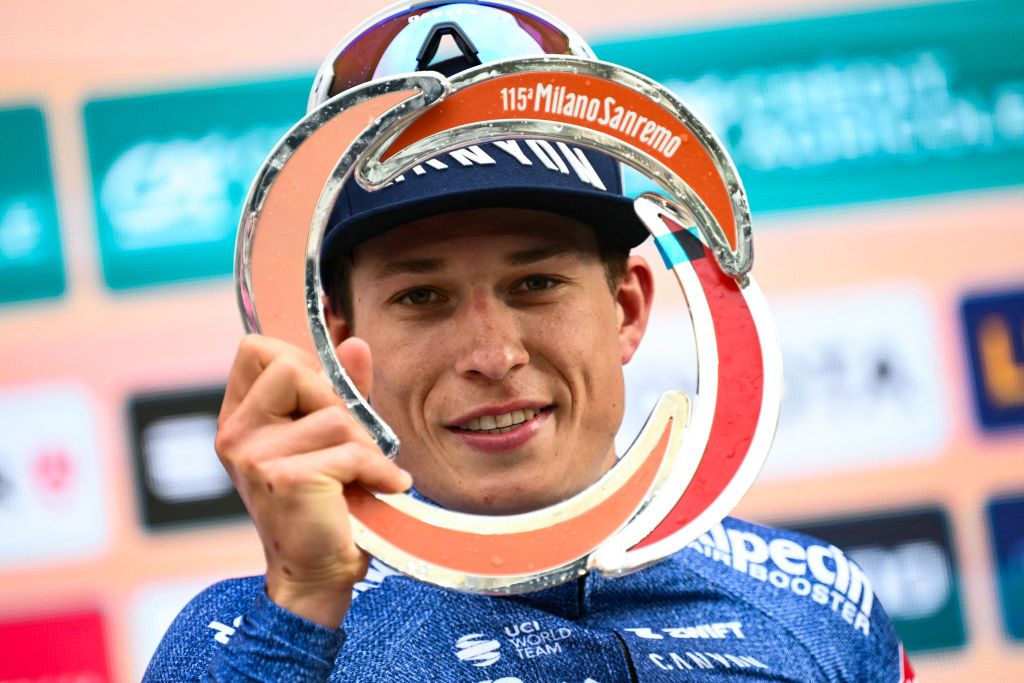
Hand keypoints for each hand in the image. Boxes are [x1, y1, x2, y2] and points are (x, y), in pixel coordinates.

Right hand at [215, 335, 411, 628]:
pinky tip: (384, 487)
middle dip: (335, 400)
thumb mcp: (332, 436)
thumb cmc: (326, 503)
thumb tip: (354, 343)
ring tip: (364, 475)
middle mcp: (235, 434)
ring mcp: (254, 456)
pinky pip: (351, 451)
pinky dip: (379, 470)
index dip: (299, 362)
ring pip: (334, 415)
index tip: (323, 401)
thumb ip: (342, 389)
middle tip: (348, 441)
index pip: (256, 349)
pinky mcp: (285, 478)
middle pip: (290, 366)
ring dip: (364, 445)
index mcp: (238, 418)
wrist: (317, 574)